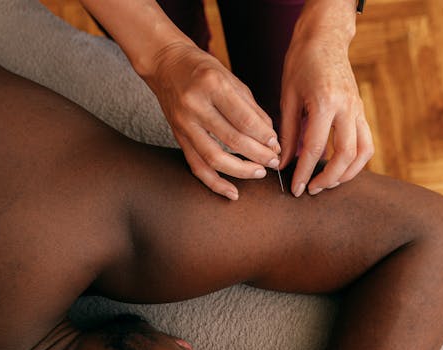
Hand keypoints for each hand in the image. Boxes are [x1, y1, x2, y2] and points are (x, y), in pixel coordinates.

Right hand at [146, 42, 280, 199]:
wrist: (165, 64)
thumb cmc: (202, 69)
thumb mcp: (230, 78)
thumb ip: (251, 108)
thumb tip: (271, 137)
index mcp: (212, 85)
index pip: (243, 118)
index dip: (263, 136)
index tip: (276, 144)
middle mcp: (195, 105)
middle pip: (232, 139)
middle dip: (258, 154)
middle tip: (274, 161)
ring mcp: (184, 123)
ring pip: (214, 158)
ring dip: (240, 170)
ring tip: (259, 173)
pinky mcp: (178, 137)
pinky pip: (196, 166)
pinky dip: (215, 183)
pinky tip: (232, 192)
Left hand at [279, 34, 373, 196]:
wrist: (324, 38)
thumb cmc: (301, 63)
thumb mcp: (288, 97)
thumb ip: (288, 133)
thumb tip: (283, 164)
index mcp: (325, 102)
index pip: (315, 148)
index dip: (304, 172)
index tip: (295, 189)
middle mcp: (347, 107)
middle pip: (345, 155)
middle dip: (328, 179)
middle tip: (310, 190)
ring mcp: (359, 109)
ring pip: (364, 152)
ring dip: (347, 174)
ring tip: (327, 183)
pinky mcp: (362, 111)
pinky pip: (367, 143)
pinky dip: (355, 161)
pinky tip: (338, 168)